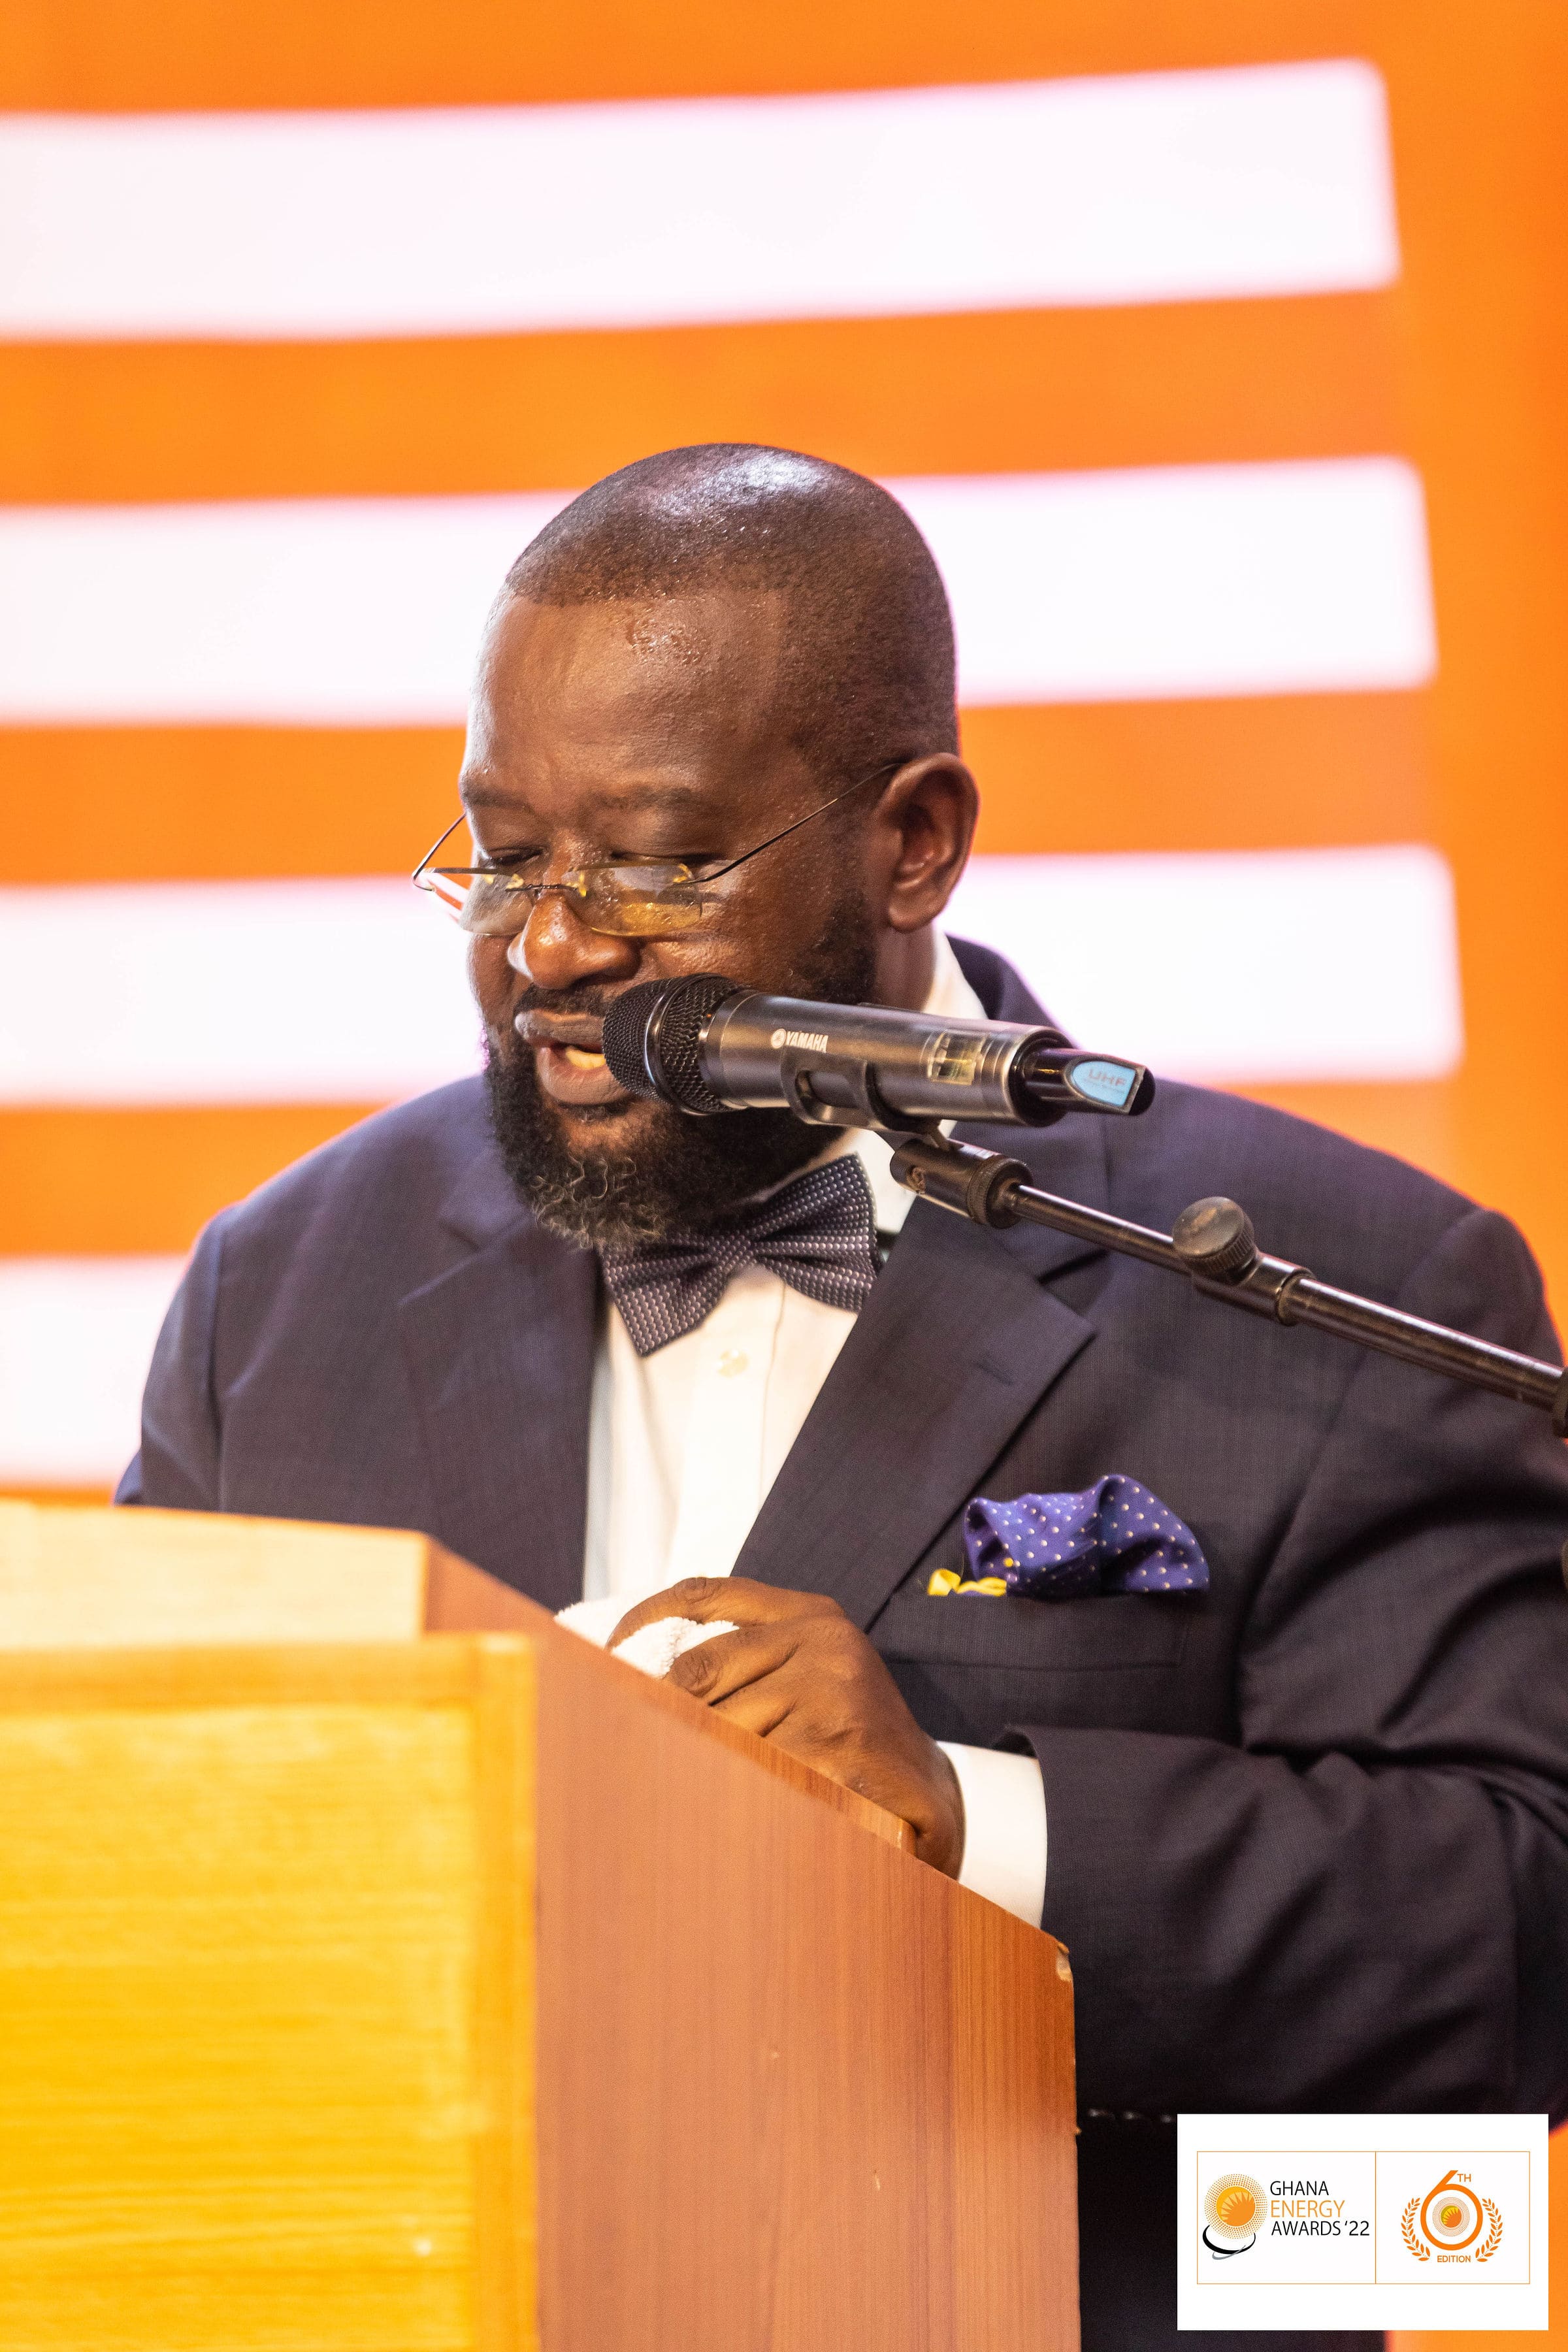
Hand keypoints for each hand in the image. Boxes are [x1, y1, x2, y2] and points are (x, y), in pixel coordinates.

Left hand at [609, 1576, 964, 1875]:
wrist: (927, 1790)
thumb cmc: (844, 1733)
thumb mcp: (802, 1675)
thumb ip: (741, 1661)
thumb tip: (636, 1675)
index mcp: (808, 1614)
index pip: (705, 1593)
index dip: (644, 1618)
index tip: (603, 1653)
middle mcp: (823, 1640)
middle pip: (700, 1668)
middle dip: (658, 1712)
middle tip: (621, 1743)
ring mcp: (836, 1691)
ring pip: (723, 1726)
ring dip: (692, 1761)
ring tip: (665, 1784)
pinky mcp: (843, 1748)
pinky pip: (760, 1771)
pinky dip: (736, 1792)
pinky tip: (724, 1809)